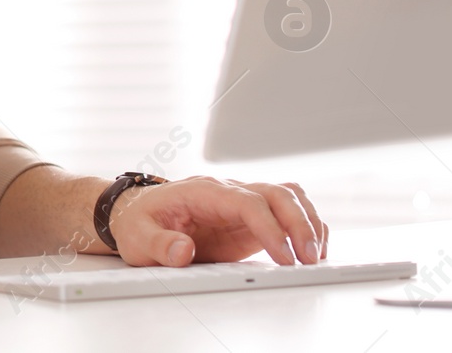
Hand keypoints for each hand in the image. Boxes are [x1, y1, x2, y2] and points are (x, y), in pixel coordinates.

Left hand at [107, 175, 328, 266]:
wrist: (135, 213)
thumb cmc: (138, 222)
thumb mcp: (138, 237)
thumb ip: (159, 245)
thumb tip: (184, 250)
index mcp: (203, 192)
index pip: (246, 201)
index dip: (269, 227)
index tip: (283, 256)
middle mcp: (227, 192)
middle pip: (276, 193)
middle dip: (299, 223)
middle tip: (309, 259)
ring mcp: (241, 203)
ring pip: (287, 198)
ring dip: (308, 223)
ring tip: (316, 258)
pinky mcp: (250, 219)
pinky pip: (286, 212)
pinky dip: (305, 226)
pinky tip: (311, 251)